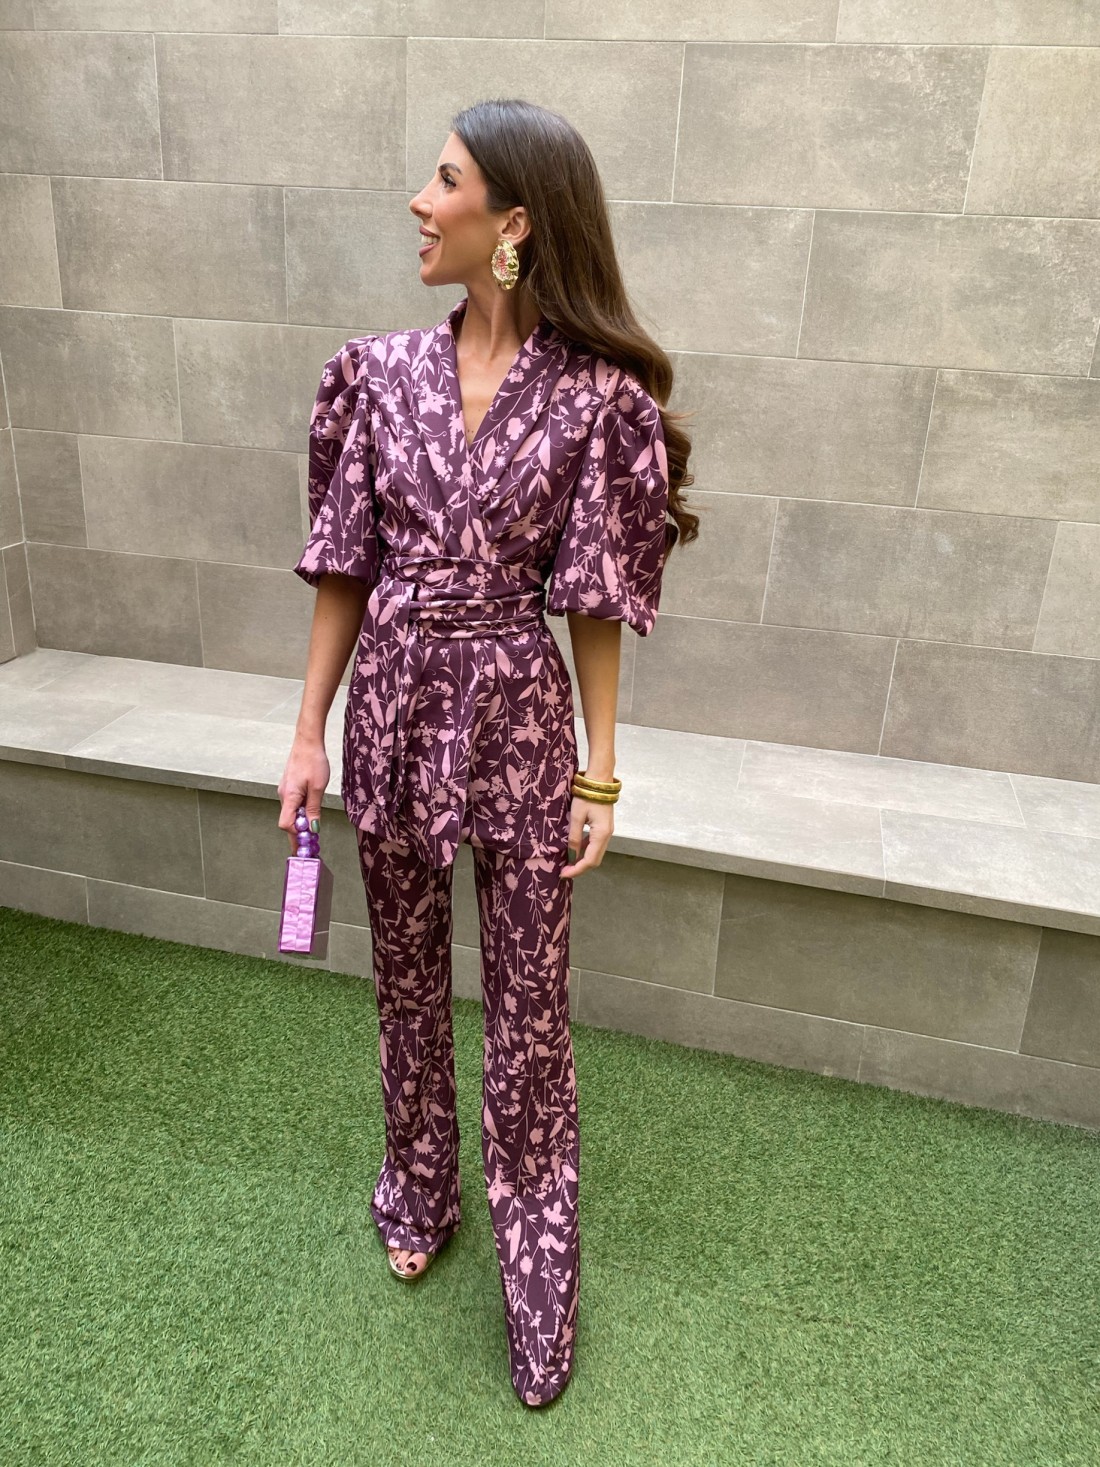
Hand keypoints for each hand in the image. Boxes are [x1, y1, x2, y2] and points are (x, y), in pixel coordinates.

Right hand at [277, 736, 330, 852]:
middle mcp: (283, 796)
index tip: (309, 842)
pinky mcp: (289, 787)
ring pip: (291, 813)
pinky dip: (300, 812)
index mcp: (289, 797)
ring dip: (301, 822)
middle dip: (299, 833)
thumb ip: (314, 809)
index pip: (286, 825)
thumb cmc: (313, 762)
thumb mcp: (317, 788)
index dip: (297, 835)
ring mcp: (285, 791)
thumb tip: (312, 829)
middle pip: (288, 821)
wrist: (307, 742)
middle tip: (311, 844)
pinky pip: (293, 805)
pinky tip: (310, 811)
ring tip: (314, 828)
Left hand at [559, 795, 613, 879]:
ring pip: (595, 853)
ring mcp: (606, 832)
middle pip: (595, 860)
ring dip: (582, 860)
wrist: (599, 780)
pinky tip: (574, 850)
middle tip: (564, 871)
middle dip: (579, 867)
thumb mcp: (576, 817)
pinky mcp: (603, 828)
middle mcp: (607, 836)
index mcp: (601, 835)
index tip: (563, 873)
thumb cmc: (586, 796)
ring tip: (567, 863)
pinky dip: (585, 850)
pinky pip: (595, 844)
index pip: (590, 860)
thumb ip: (573, 837)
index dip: (577, 869)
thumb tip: (570, 855)